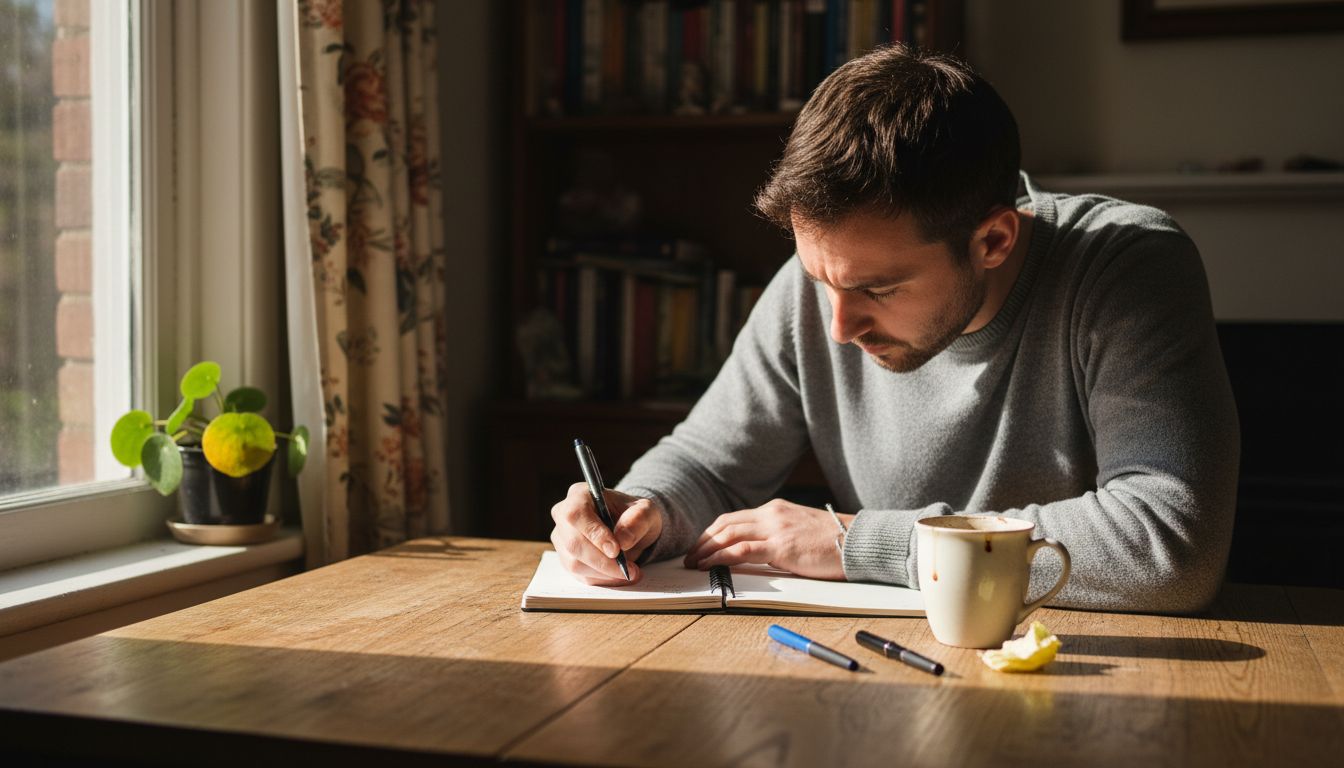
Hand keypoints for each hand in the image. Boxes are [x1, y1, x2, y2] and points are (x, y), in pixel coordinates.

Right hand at [550, 483, 663, 585]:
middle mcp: (563, 515)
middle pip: (574, 543)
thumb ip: (638, 520)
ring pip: (575, 563)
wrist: (630, 528)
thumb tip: (623, 541)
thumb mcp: (646, 511)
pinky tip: (619, 576)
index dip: (594, 534)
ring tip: (630, 573)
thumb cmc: (634, 515)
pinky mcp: (566, 558)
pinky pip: (579, 575)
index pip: (576, 514)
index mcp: (579, 495)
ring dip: (604, 573)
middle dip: (602, 561)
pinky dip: (602, 580)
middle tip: (629, 570)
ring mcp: (562, 539)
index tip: (616, 551)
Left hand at [683, 499, 853, 579]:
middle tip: (690, 556)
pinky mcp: (782, 547)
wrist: (859, 542)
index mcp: (776, 509)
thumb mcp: (801, 532)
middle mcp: (772, 514)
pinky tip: (710, 565)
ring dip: (706, 550)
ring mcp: (776, 529)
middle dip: (703, 541)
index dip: (712, 533)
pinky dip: (721, 557)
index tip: (700, 546)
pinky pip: (742, 550)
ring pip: (729, 535)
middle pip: (725, 524)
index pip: (734, 518)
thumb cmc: (835, 542)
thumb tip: (759, 551)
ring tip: (694, 564)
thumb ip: (779, 536)